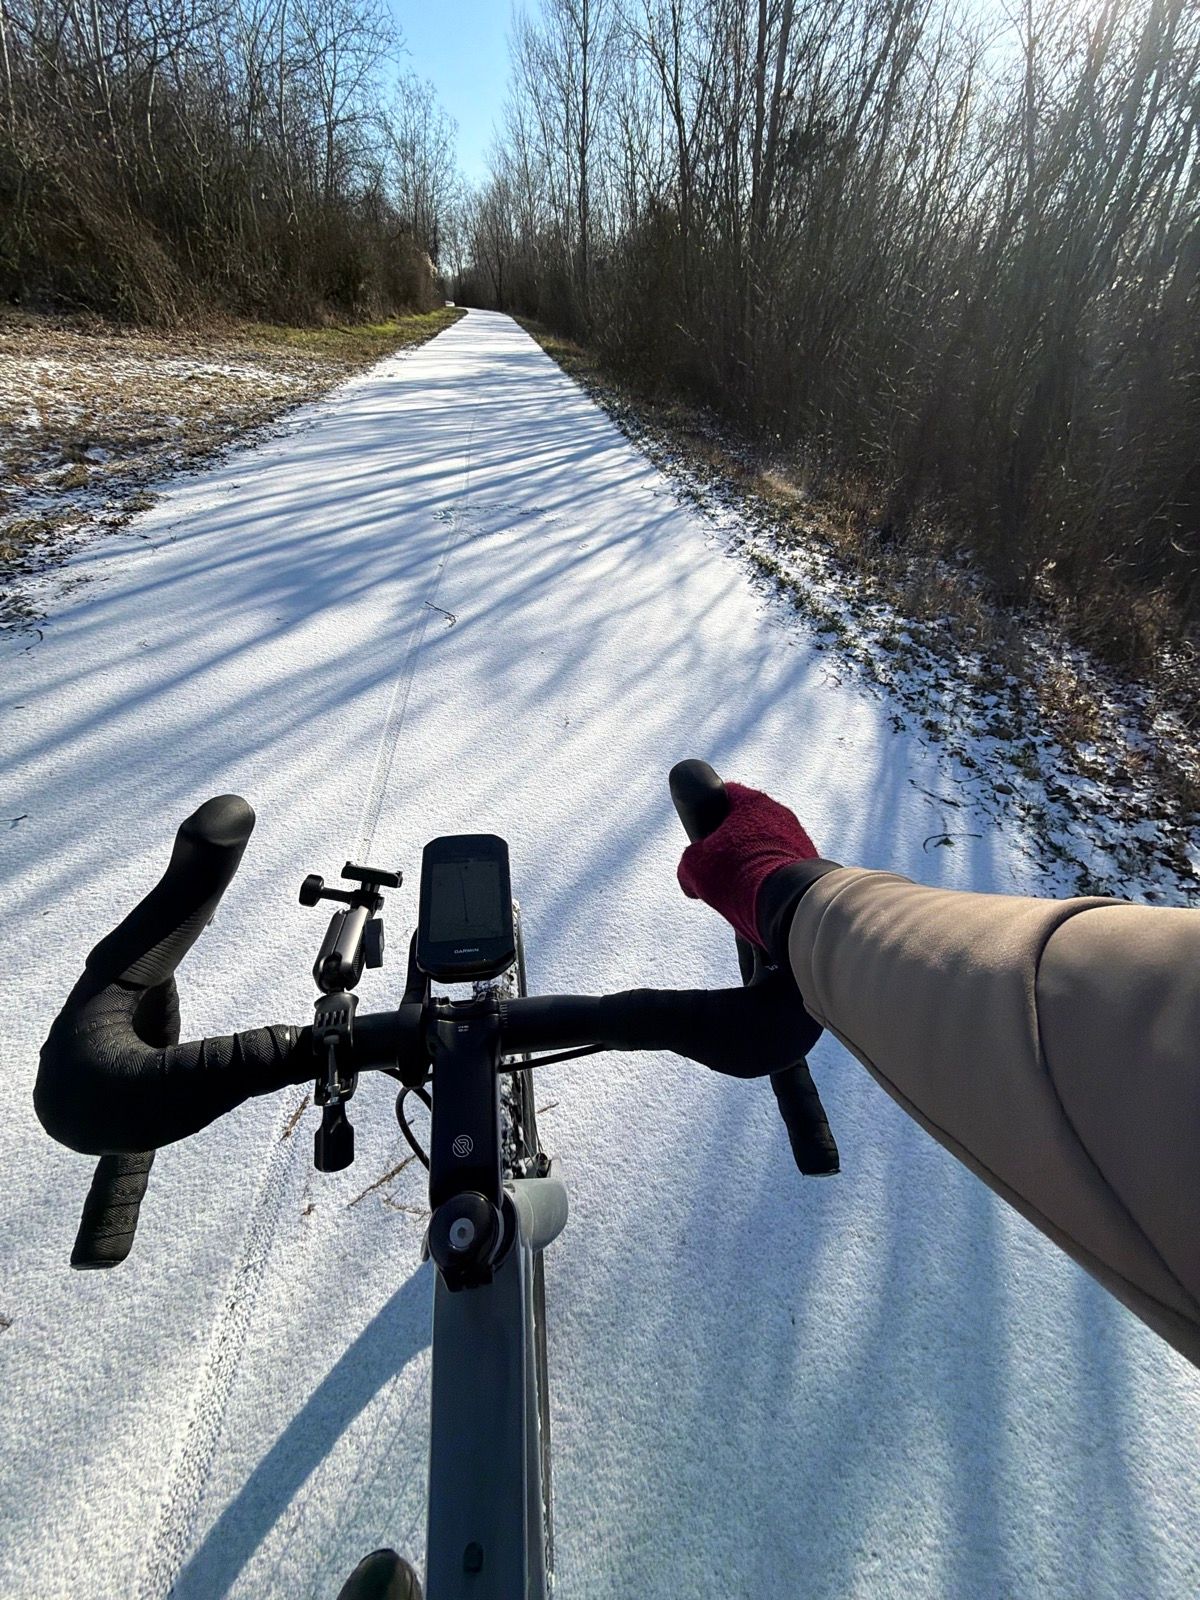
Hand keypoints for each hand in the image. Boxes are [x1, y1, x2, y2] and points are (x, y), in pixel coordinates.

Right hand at [677, 781, 818, 948]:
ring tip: (740, 889)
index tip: (702, 835)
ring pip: (766, 846)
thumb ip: (688, 864)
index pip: (725, 794)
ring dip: (752, 863)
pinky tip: (761, 896)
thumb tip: (689, 879)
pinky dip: (771, 878)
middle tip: (718, 868)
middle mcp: (779, 812)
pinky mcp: (811, 861)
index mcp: (751, 802)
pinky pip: (783, 865)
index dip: (709, 812)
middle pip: (746, 823)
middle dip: (731, 845)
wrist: (786, 901)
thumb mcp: (694, 868)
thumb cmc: (737, 875)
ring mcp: (799, 836)